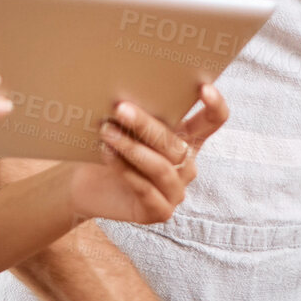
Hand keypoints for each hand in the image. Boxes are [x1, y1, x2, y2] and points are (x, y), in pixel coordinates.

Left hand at [67, 85, 228, 224]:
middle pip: (176, 144)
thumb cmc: (109, 147)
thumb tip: (127, 93)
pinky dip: (124, 169)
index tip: (204, 88)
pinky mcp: (159, 212)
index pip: (213, 121)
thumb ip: (136, 112)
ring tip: (107, 132)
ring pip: (161, 167)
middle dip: (147, 125)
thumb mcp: (126, 127)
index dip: (215, 105)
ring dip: (132, 148)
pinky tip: (107, 153)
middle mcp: (187, 166)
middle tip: (121, 109)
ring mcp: (176, 191)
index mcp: (188, 139)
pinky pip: (145, 189)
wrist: (85, 183)